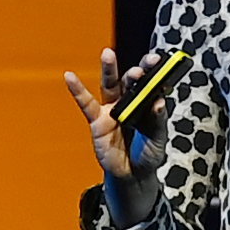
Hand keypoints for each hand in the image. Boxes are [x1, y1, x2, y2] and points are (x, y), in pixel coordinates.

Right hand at [60, 46, 151, 185]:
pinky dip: (77, 90)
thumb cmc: (148, 154)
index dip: (154, 70)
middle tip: (143, 67)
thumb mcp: (158, 139)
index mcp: (147, 103)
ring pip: (110, 85)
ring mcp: (112, 109)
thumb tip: (159, 102)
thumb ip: (157, 121)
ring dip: (109, 70)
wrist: (132, 175)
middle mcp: (129, 101)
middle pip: (131, 81)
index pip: (151, 82)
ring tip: (108, 54)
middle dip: (136, 72)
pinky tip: (69, 77)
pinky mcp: (97, 120)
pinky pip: (86, 104)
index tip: (158, 60)